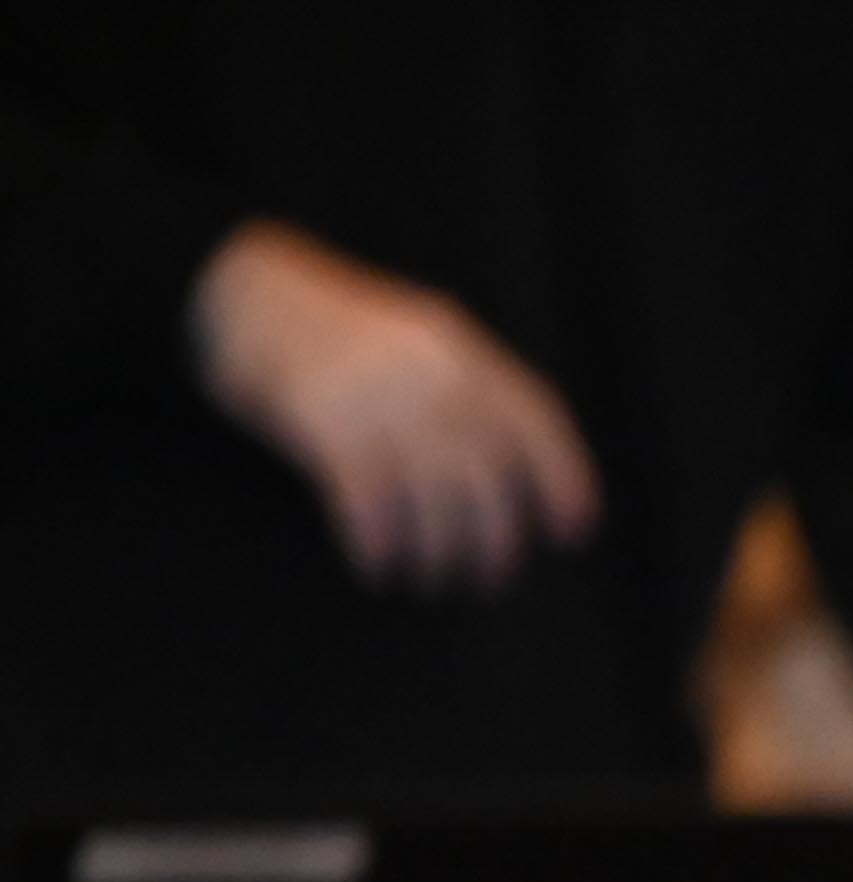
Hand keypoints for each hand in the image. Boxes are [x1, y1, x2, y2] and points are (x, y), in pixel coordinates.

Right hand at [190, 220, 601, 590]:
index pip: (538, 422)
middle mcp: (432, 377)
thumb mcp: (422, 341)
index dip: (564, 482)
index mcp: (464, 350)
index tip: (570, 534)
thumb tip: (516, 486)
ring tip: (429, 580)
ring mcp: (380, 401)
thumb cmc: (344, 335)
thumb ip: (471, 393)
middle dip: (495, 543)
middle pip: (487, 480)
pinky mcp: (326, 427)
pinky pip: (369, 509)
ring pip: (433, 504)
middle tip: (488, 580)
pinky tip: (376, 569)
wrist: (246, 294)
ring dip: (437, 556)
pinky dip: (378, 549)